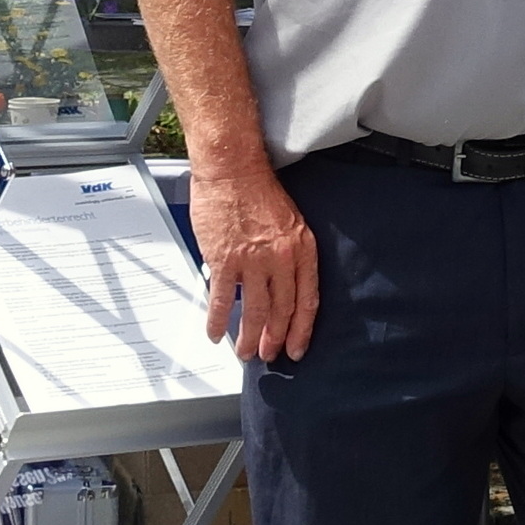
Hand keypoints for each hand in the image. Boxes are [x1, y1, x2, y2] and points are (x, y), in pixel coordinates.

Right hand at [190, 148, 317, 361]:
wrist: (233, 169)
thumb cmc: (258, 191)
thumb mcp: (291, 223)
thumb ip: (289, 255)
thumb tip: (281, 285)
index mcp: (302, 249)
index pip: (307, 300)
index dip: (302, 329)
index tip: (297, 347)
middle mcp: (281, 258)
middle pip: (282, 310)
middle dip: (275, 338)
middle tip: (269, 355)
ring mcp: (253, 261)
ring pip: (254, 311)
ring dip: (249, 337)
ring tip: (245, 352)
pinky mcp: (225, 260)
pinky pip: (221, 300)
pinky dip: (217, 320)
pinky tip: (216, 333)